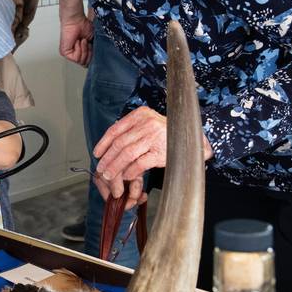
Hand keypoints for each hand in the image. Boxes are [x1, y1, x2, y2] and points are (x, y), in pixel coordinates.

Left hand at [59, 13, 92, 66]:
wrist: (76, 21)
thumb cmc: (83, 27)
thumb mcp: (93, 41)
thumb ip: (94, 51)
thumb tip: (97, 59)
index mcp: (82, 52)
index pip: (88, 63)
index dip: (93, 57)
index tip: (93, 46)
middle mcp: (75, 54)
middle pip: (85, 64)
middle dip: (89, 53)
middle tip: (88, 43)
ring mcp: (69, 54)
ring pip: (81, 61)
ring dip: (84, 50)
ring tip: (82, 41)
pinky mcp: (65, 53)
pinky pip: (76, 58)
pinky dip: (79, 49)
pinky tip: (77, 41)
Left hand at [93, 106, 213, 209]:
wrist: (195, 141)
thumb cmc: (169, 134)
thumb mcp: (149, 125)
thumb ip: (133, 131)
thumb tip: (110, 146)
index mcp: (141, 114)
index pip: (116, 129)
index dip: (103, 143)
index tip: (97, 153)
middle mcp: (147, 123)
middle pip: (119, 143)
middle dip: (107, 158)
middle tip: (101, 168)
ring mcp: (155, 137)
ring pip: (126, 153)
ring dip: (115, 166)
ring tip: (109, 175)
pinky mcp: (161, 151)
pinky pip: (140, 163)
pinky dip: (130, 171)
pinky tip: (126, 177)